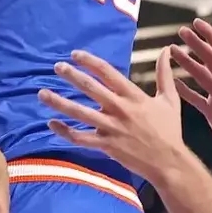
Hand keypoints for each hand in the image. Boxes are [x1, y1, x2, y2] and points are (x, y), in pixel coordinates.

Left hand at [39, 48, 185, 184]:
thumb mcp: (169, 99)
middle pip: (91, 89)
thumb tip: (166, 50)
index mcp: (134, 96)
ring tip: (42, 93)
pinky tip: (51, 123)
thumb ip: (164, 73)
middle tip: (57, 66)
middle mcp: (120, 109)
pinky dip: (64, 131)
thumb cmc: (169, 130)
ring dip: (59, 102)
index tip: (74, 54)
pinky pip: (80, 138)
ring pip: (80, 113)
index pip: (108, 73)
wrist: (169, 163)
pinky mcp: (106, 145)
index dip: (90, 62)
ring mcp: (111, 128)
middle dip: (72, 76)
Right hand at [171, 19, 211, 161]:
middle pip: (209, 60)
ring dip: (187, 63)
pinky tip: (173, 82)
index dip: (210, 36)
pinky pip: (195, 96)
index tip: (197, 24)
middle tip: (180, 33)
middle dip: (195, 45)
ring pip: (200, 75)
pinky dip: (184, 89)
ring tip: (172, 53)